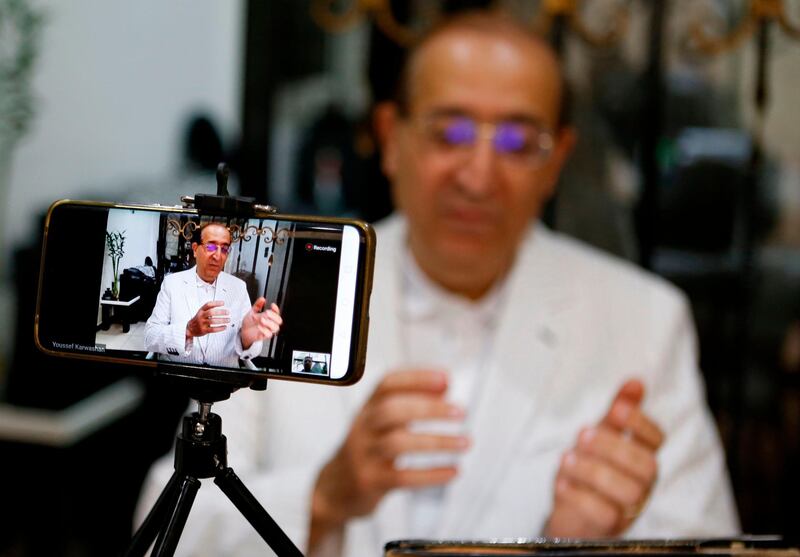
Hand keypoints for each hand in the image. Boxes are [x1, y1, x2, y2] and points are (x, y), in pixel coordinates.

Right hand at [186, 301, 229, 338]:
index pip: (208, 305)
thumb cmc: (198, 319)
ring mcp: (202, 323)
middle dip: (221, 312)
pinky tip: (224, 327)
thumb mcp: (201, 312)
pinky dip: (220, 328)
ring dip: (222, 320)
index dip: (216, 303)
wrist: (190, 328)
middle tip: (227, 312)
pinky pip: (213, 329)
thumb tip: (221, 304)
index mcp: (201, 311)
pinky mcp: (204, 330)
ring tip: (228, 320)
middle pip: (211, 312)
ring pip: (213, 321)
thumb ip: (209, 309)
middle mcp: (201, 316)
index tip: (223, 303)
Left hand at [240, 297, 281, 349]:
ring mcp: (268, 330)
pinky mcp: (265, 336)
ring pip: (275, 328)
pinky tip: (259, 326)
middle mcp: (270, 323)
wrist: (244, 332)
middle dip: (274, 316)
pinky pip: (269, 334)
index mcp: (269, 317)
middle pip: (279, 320)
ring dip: (269, 323)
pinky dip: (265, 330)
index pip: (277, 312)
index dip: (276, 308)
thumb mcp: (253, 311)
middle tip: (267, 313)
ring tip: (262, 319)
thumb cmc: (250, 323)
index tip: (272, 305)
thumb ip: (258, 305)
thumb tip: (262, 299)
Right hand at [308, 369, 469, 550]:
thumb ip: (410, 403)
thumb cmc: (368, 449)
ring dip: (437, 442)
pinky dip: (432, 474)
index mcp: (367, 408)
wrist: (335, 488)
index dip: (417, 379)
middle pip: (392, 410)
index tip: (446, 379)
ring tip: (464, 442)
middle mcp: (363, 428)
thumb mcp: (382, 423)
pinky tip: (453, 470)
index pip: (387, 384)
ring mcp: (364, 455)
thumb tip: (445, 386)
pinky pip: (403, 477)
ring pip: (398, 443)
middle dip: (429, 408)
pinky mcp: (370, 481)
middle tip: (460, 412)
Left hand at [545, 379, 663, 537]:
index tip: (616, 409)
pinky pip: (603, 514)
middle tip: (583, 435)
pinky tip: (562, 482)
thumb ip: (618, 412)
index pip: (657, 439)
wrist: (572, 514)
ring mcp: (628, 508)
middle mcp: (642, 483)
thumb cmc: (592, 470)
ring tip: (568, 458)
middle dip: (614, 447)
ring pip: (628, 491)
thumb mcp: (602, 437)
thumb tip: (635, 382)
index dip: (641, 423)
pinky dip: (580, 495)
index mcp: (642, 457)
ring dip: (594, 470)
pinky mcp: (608, 527)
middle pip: (646, 466)